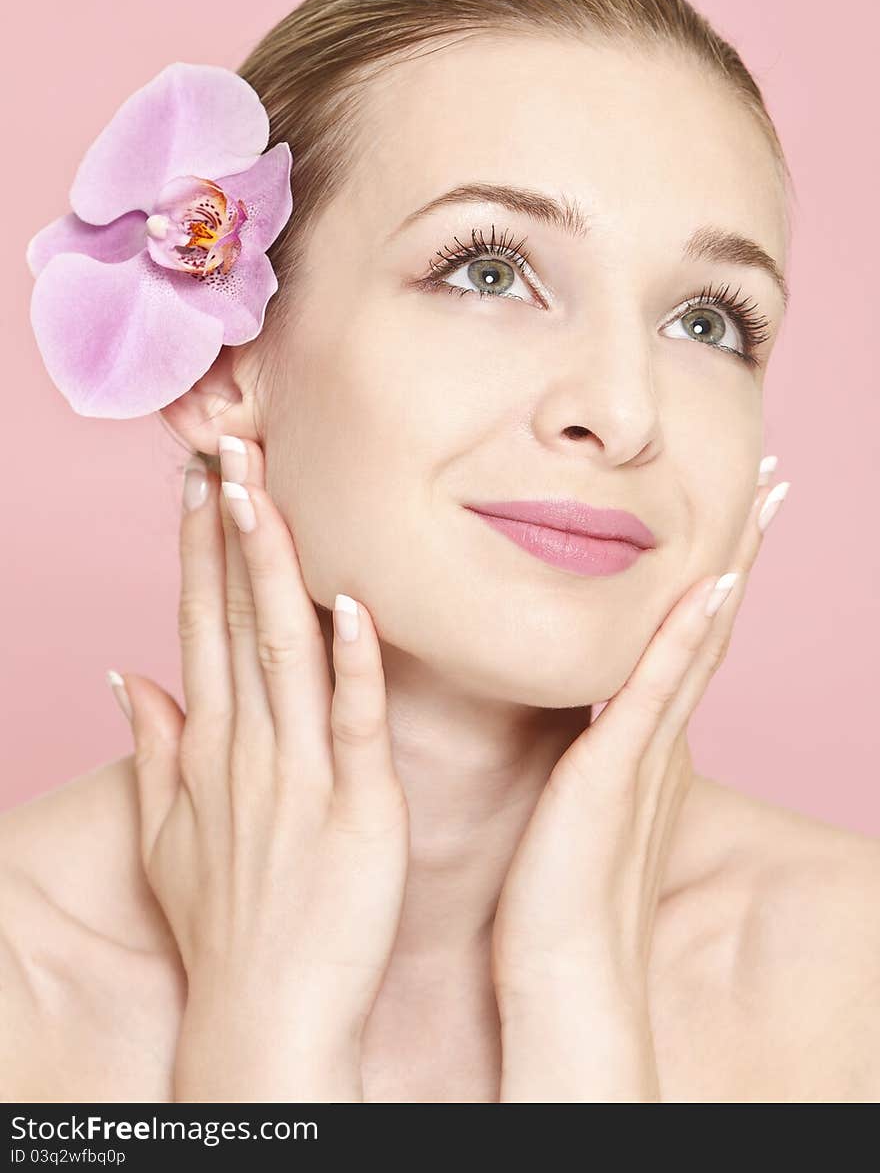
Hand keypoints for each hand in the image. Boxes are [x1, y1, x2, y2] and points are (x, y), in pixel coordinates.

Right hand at [114, 437, 408, 1100]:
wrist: (267, 1014)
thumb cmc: (229, 925)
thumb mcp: (166, 835)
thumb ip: (153, 749)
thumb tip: (125, 676)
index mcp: (212, 746)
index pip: (199, 623)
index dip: (198, 549)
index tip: (198, 481)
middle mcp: (249, 746)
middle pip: (235, 617)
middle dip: (230, 530)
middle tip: (228, 447)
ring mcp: (304, 774)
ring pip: (285, 649)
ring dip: (276, 569)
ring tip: (265, 494)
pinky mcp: (361, 808)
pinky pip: (357, 721)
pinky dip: (355, 662)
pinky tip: (352, 602)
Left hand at [491, 468, 789, 1100]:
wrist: (567, 978)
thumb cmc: (561, 895)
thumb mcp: (579, 802)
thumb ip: (589, 753)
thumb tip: (579, 710)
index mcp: (644, 740)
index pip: (686, 639)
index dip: (712, 575)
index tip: (733, 516)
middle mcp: (659, 736)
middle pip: (709, 624)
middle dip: (743, 550)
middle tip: (771, 483)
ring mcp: (646, 751)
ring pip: (698, 640)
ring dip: (732, 568)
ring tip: (761, 503)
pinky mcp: (618, 770)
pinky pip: (658, 689)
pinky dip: (687, 636)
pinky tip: (712, 584)